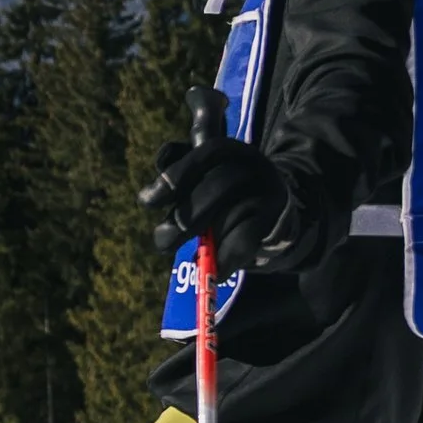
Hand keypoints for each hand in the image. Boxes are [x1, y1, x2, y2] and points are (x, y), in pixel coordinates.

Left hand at [141, 132, 293, 272]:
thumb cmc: (225, 195)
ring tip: (191, 258)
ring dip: (207, 239)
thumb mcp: (204, 176)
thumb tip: (150, 193)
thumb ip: (177, 173)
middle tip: (163, 239)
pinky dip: (225, 258)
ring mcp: (267, 193)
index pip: (206, 153)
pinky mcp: (273, 222)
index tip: (147, 202)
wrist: (275, 215)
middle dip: (187, 215)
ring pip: (232, 214)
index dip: (176, 175)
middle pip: (219, 186)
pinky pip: (245, 239)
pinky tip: (214, 271)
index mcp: (231, 150)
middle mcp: (253, 165)